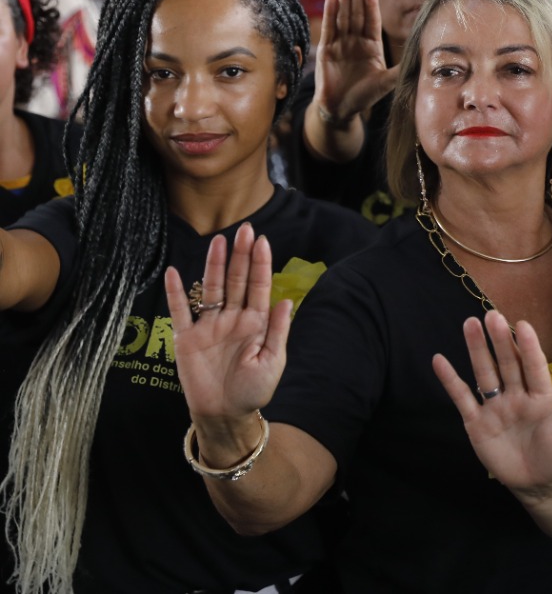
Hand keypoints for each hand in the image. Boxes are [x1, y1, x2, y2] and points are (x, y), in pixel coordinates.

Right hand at [162, 225, 292, 422]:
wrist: (224, 415)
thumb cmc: (253, 390)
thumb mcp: (272, 362)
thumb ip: (277, 331)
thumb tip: (286, 301)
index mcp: (255, 322)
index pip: (258, 286)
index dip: (260, 264)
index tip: (263, 240)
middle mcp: (232, 318)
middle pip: (237, 280)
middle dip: (240, 255)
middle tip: (244, 229)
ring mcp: (209, 326)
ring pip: (212, 289)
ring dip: (214, 265)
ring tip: (217, 241)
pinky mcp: (186, 338)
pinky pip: (180, 311)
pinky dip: (175, 292)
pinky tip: (173, 272)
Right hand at [315, 0, 398, 122]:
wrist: (341, 108)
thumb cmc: (365, 96)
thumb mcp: (386, 82)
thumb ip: (401, 70)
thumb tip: (424, 58)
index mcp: (372, 46)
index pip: (372, 21)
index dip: (371, 6)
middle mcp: (356, 42)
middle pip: (356, 15)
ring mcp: (341, 44)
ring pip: (343, 18)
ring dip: (343, 1)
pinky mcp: (326, 51)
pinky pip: (329, 30)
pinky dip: (330, 15)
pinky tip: (331, 0)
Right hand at [433, 311, 551, 497]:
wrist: (537, 483)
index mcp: (542, 397)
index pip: (534, 367)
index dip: (529, 347)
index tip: (523, 325)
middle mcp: (517, 395)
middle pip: (507, 363)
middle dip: (500, 340)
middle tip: (492, 315)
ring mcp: (496, 407)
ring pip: (484, 373)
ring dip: (476, 350)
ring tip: (469, 324)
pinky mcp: (477, 422)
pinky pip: (462, 398)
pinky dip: (450, 381)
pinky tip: (439, 361)